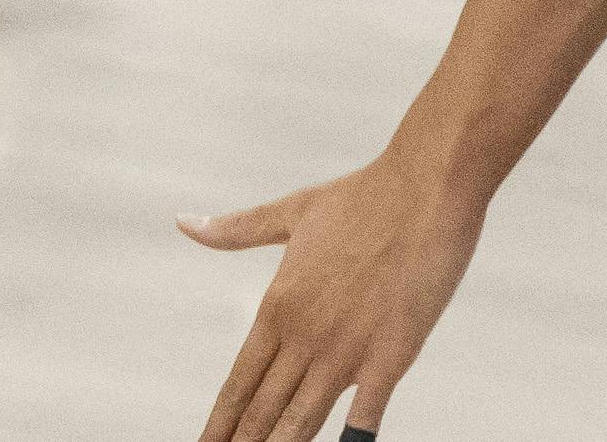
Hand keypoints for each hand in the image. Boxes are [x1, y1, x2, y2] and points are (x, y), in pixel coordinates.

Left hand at [183, 152, 487, 440]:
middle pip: (266, 407)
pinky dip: (351, 437)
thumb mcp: (288, 213)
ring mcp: (348, 348)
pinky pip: (367, 411)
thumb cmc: (358, 198)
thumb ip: (235, 230)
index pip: (241, 379)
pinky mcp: (394, 354)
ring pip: (305, 417)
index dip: (222, 418)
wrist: (423, 190)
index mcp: (278, 305)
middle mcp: (305, 334)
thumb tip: (183, 222)